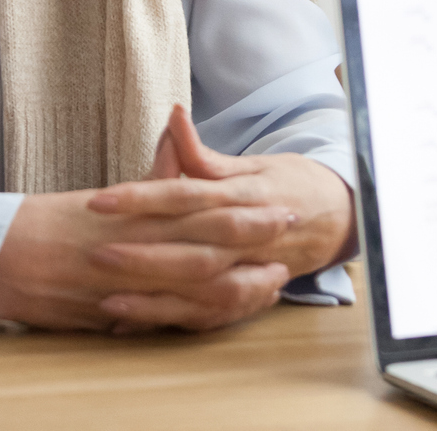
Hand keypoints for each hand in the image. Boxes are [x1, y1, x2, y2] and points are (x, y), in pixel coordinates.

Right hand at [0, 177, 292, 332]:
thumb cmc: (52, 222)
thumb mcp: (110, 196)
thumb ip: (154, 174)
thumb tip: (179, 136)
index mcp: (136, 212)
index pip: (202, 206)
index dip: (245, 208)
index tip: (280, 203)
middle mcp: (136, 243)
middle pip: (207, 243)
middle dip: (253, 239)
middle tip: (292, 232)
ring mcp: (127, 280)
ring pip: (194, 285)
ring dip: (240, 283)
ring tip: (275, 278)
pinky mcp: (114, 312)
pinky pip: (166, 317)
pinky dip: (201, 316)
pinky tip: (228, 313)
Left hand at [83, 106, 355, 330]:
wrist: (341, 219)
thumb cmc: (290, 185)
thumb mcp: (253, 163)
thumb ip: (205, 152)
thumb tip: (173, 115)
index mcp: (244, 197)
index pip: (187, 196)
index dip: (144, 198)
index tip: (101, 201)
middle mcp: (246, 238)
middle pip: (191, 249)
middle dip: (142, 254)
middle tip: (95, 251)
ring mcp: (248, 271)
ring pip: (200, 289)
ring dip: (153, 296)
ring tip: (105, 296)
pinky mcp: (244, 296)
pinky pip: (206, 314)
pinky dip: (170, 320)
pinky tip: (129, 321)